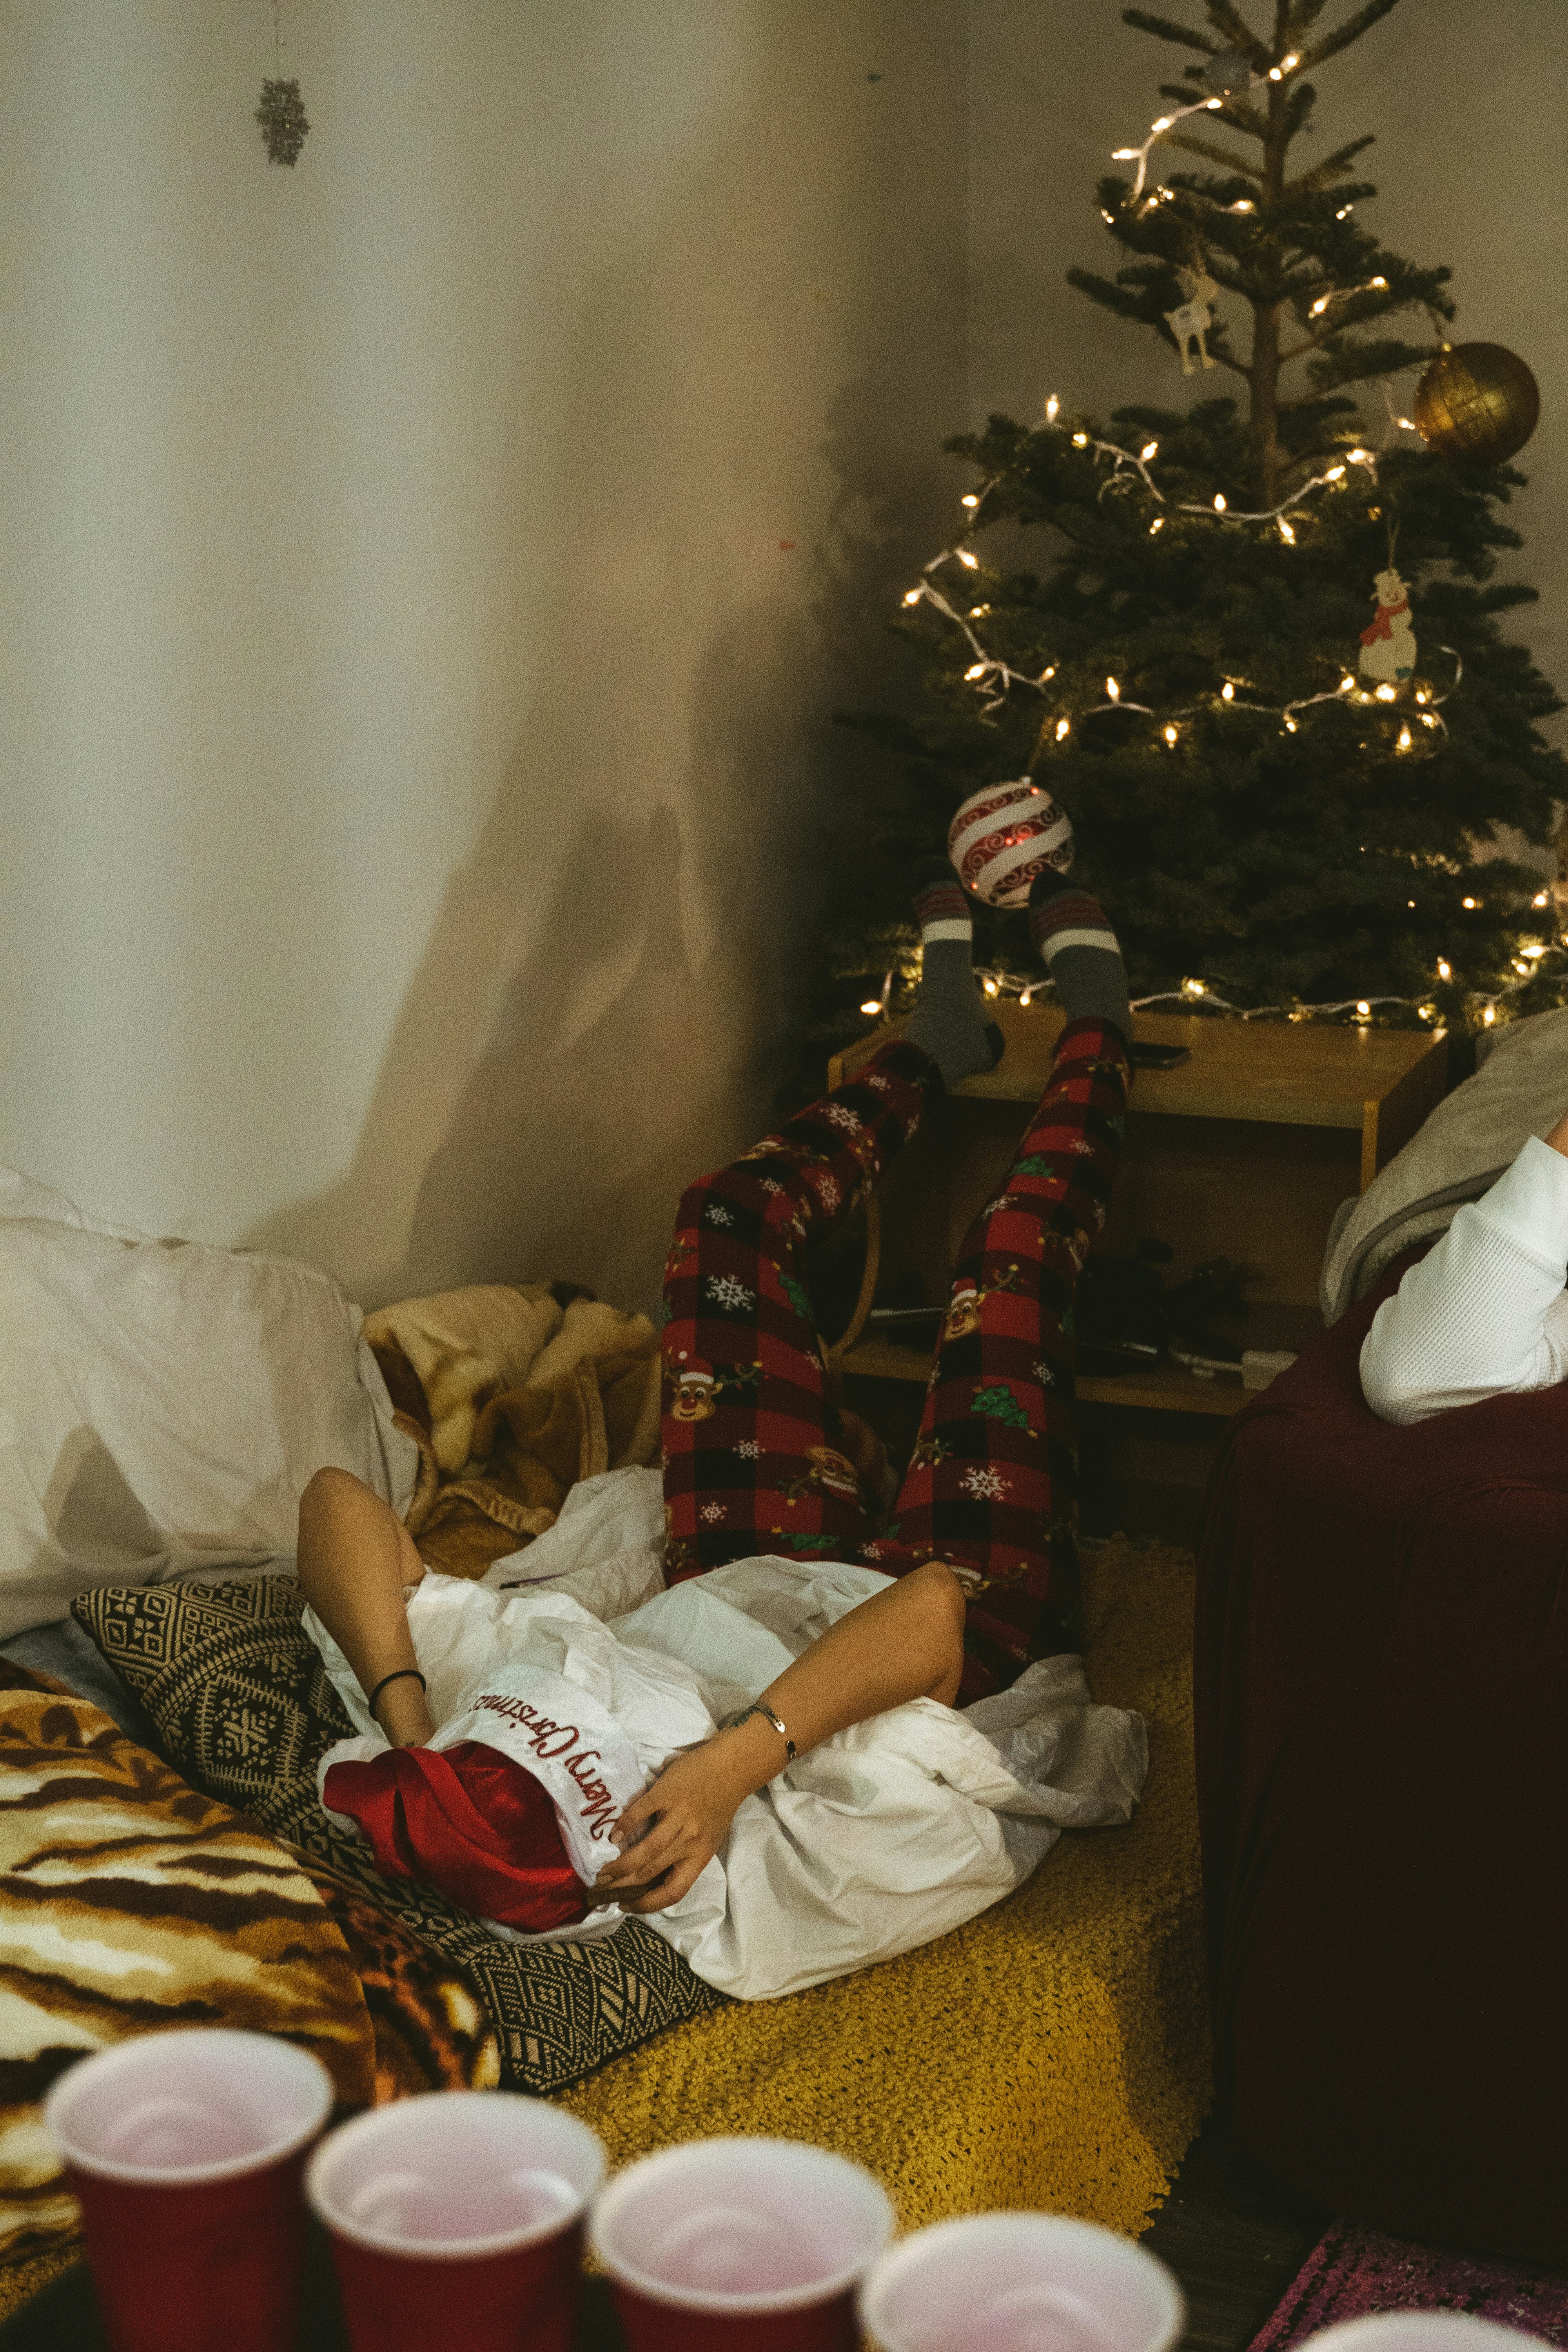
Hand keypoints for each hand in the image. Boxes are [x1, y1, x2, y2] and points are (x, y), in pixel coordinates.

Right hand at [594, 1739, 756, 1914]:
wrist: (732, 1766)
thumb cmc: (719, 1804)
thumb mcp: (709, 1839)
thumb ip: (685, 1855)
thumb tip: (654, 1874)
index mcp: (700, 1856)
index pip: (673, 1891)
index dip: (647, 1905)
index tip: (627, 1906)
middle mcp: (689, 1841)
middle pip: (651, 1872)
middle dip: (623, 1886)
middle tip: (603, 1889)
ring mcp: (677, 1816)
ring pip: (645, 1850)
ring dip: (620, 1865)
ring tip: (604, 1872)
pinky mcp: (666, 1793)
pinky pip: (640, 1813)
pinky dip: (624, 1825)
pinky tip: (614, 1836)